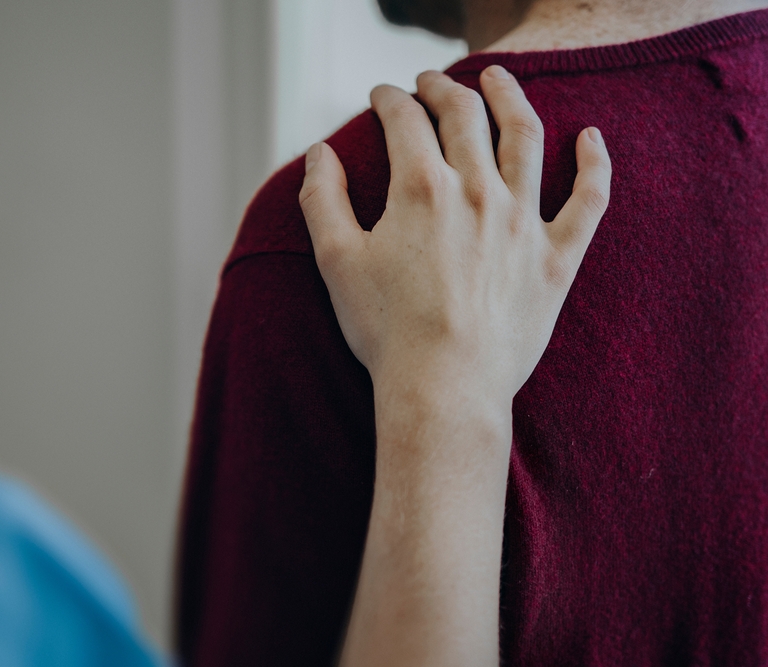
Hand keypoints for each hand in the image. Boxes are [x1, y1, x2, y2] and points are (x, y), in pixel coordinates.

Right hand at [299, 66, 610, 409]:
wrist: (444, 388)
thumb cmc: (385, 330)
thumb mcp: (336, 261)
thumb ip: (322, 199)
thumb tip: (318, 153)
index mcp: (421, 189)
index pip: (405, 120)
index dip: (389, 99)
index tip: (382, 96)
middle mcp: (477, 192)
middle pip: (464, 116)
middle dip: (441, 89)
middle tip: (429, 82)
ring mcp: (523, 223)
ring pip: (525, 138)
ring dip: (510, 98)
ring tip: (498, 77)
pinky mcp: (556, 259)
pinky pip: (588, 201)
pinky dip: (594, 164)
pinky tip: (592, 137)